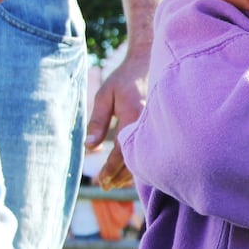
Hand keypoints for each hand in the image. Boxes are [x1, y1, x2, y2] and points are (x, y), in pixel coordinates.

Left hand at [87, 47, 149, 190]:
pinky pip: (151, 149)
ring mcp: (155, 127)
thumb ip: (97, 121)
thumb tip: (90, 146)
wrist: (149, 61)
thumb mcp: (105, 95)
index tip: (100, 181)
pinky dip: (141, 162)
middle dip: (119, 177)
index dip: (110, 170)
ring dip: (130, 173)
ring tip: (115, 183)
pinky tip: (133, 170)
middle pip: (135, 160)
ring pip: (146, 157)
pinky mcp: (158, 126)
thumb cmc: (124, 78)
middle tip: (105, 187)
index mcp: (132, 118)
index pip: (121, 152)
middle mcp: (146, 125)